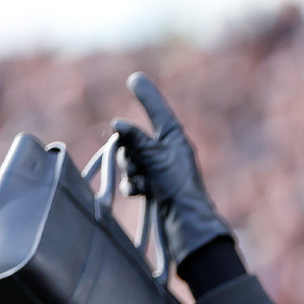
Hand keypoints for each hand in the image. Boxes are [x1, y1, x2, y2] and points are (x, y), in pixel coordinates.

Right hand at [112, 72, 232, 260]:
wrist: (186, 224)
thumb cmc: (178, 188)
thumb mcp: (156, 157)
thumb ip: (135, 139)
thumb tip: (117, 124)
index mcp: (175, 138)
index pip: (157, 110)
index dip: (146, 95)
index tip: (135, 79)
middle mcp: (167, 151)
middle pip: (134, 139)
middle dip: (130, 152)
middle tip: (140, 165)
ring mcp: (159, 170)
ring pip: (130, 160)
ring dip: (132, 171)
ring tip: (145, 183)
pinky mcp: (154, 188)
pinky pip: (132, 180)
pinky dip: (133, 185)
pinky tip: (141, 193)